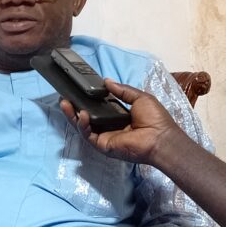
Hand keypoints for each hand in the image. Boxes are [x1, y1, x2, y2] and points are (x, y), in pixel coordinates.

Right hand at [60, 79, 181, 164]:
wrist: (160, 138)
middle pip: (87, 117)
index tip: (79, 90)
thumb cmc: (155, 118)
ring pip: (83, 126)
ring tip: (65, 103)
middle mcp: (109, 127)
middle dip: (74, 108)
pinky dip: (82, 125)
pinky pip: (88, 135)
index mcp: (118, 116)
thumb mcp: (139, 98)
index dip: (88, 100)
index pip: (98, 108)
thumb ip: (122, 91)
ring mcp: (104, 137)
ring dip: (72, 115)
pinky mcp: (102, 145)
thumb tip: (107, 81)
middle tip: (64, 97)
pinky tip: (81, 114)